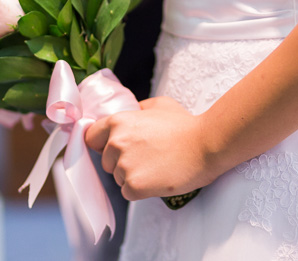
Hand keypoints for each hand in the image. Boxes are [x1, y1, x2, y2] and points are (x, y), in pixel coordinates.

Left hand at [84, 96, 218, 200]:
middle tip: (147, 158)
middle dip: (122, 162)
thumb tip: (131, 113)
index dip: (103, 145)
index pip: (92, 138)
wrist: (206, 145)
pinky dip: (141, 190)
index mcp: (118, 122)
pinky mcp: (134, 186)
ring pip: (118, 178)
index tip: (116, 149)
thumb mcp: (159, 105)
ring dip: (133, 177)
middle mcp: (116, 143)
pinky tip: (158, 179)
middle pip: (106, 161)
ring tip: (157, 167)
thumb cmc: (186, 125)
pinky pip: (128, 192)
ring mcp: (124, 166)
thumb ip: (138, 109)